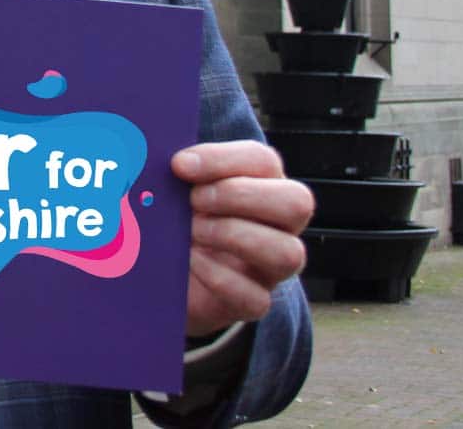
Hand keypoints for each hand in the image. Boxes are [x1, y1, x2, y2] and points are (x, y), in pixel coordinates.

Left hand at [173, 140, 313, 337]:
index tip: (179, 165)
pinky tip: (190, 262)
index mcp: (262, 183)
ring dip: (233, 236)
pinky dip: (220, 279)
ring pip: (288, 253)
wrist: (166, 272)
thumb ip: (178, 172)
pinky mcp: (254, 302)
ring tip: (191, 231)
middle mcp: (279, 224)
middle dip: (238, 195)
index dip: (222, 160)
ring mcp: (272, 267)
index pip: (264, 161)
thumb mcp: (176, 189)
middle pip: (296, 202)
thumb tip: (168, 161)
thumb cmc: (176, 216)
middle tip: (193, 200)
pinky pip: (256, 299)